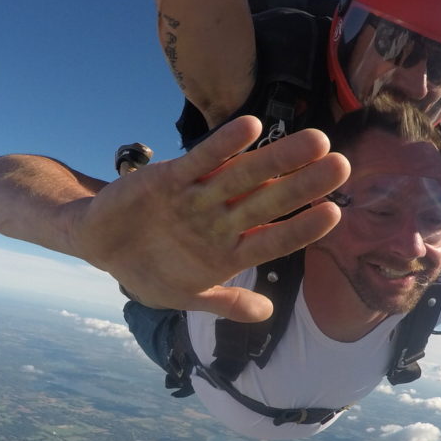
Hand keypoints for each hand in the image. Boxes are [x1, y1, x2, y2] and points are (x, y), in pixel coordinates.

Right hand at [73, 117, 349, 321]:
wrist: (100, 245)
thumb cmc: (147, 270)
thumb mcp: (184, 296)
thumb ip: (224, 304)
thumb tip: (266, 313)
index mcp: (227, 251)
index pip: (273, 239)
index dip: (302, 227)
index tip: (334, 213)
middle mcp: (220, 220)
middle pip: (268, 200)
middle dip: (303, 184)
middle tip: (341, 165)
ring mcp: (198, 197)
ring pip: (243, 176)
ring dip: (277, 158)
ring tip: (315, 141)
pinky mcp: (171, 177)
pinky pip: (201, 159)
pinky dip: (223, 145)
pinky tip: (251, 128)